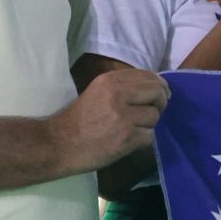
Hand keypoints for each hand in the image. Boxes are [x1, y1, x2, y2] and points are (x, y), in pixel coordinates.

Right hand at [50, 68, 170, 172]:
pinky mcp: (127, 137)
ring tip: (133, 129)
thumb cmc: (78, 119)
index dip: (159, 86)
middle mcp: (118, 94)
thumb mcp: (97, 92)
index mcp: (110, 80)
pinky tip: (129, 141)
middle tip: (155, 111)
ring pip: (155, 116)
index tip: (161, 94)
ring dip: (148, 125)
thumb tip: (154, 88)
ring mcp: (123, 117)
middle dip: (161, 102)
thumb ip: (123, 87)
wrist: (59, 144)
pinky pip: (149, 136)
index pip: (148, 76)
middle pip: (157, 92)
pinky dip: (143, 140)